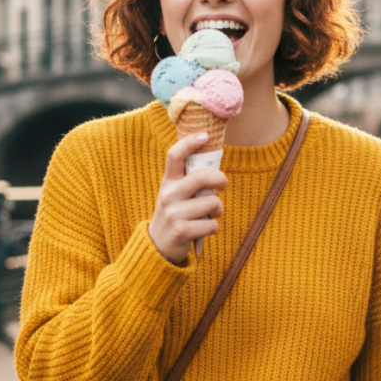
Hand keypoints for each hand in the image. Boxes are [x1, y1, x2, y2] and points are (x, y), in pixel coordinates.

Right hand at [148, 132, 227, 264]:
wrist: (158, 245)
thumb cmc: (175, 213)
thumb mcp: (175, 193)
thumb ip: (189, 179)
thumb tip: (214, 161)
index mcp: (168, 181)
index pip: (174, 155)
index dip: (190, 143)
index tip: (205, 135)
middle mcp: (168, 195)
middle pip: (201, 177)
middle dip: (219, 179)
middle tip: (223, 184)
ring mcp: (174, 214)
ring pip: (212, 203)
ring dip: (218, 209)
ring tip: (211, 214)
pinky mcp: (182, 231)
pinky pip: (212, 225)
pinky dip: (213, 228)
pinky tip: (204, 229)